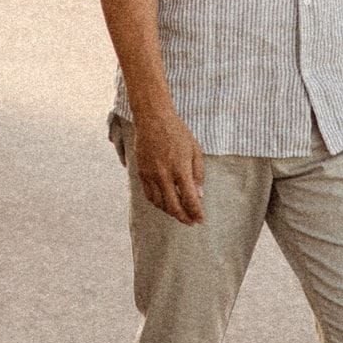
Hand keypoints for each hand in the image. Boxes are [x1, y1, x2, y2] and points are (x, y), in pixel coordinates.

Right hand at [134, 108, 206, 224]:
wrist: (153, 120)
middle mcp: (164, 175)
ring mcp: (150, 175)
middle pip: (173, 206)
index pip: (190, 199)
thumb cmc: (178, 133)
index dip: (196, 212)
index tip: (201, 219)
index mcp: (180, 169)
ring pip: (160, 204)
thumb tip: (200, 195)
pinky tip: (165, 204)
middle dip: (184, 218)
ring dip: (171, 212)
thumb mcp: (195, 151)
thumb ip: (198, 174)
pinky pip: (149, 195)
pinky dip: (158, 204)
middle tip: (191, 222)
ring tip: (180, 214)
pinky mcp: (141, 173)